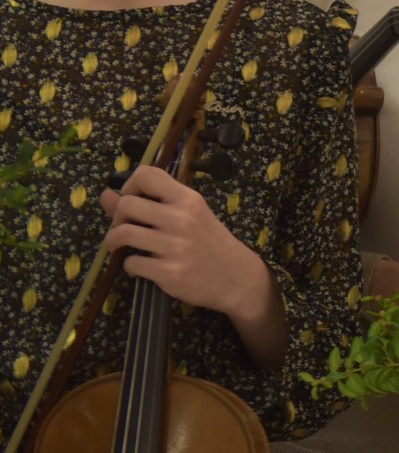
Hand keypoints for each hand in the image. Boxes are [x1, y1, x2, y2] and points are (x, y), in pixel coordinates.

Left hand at [100, 165, 282, 364]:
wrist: (236, 277)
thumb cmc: (210, 243)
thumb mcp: (188, 216)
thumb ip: (150, 204)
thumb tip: (106, 194)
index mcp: (188, 199)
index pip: (147, 175)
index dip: (129, 185)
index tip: (131, 200)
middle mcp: (182, 219)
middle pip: (127, 205)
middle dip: (116, 218)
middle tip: (124, 229)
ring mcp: (177, 246)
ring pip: (123, 234)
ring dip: (114, 242)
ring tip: (121, 247)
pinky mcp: (170, 272)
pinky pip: (131, 263)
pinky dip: (129, 266)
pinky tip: (141, 267)